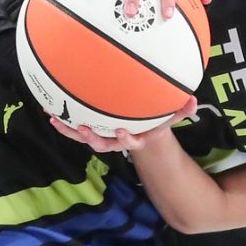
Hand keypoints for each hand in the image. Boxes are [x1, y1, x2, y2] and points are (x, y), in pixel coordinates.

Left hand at [49, 97, 196, 151]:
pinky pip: (76, 128)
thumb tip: (195, 101)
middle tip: (86, 130)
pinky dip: (64, 122)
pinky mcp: (92, 130)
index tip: (123, 131)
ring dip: (71, 131)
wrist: (141, 131)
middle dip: (94, 139)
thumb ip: (181, 111)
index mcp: (136, 138)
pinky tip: (50, 112)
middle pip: (104, 144)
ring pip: (85, 138)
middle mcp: (117, 141)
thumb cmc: (154, 122)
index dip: (127, 140)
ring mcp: (103, 136)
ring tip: (56, 121)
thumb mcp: (169, 116)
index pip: (132, 142)